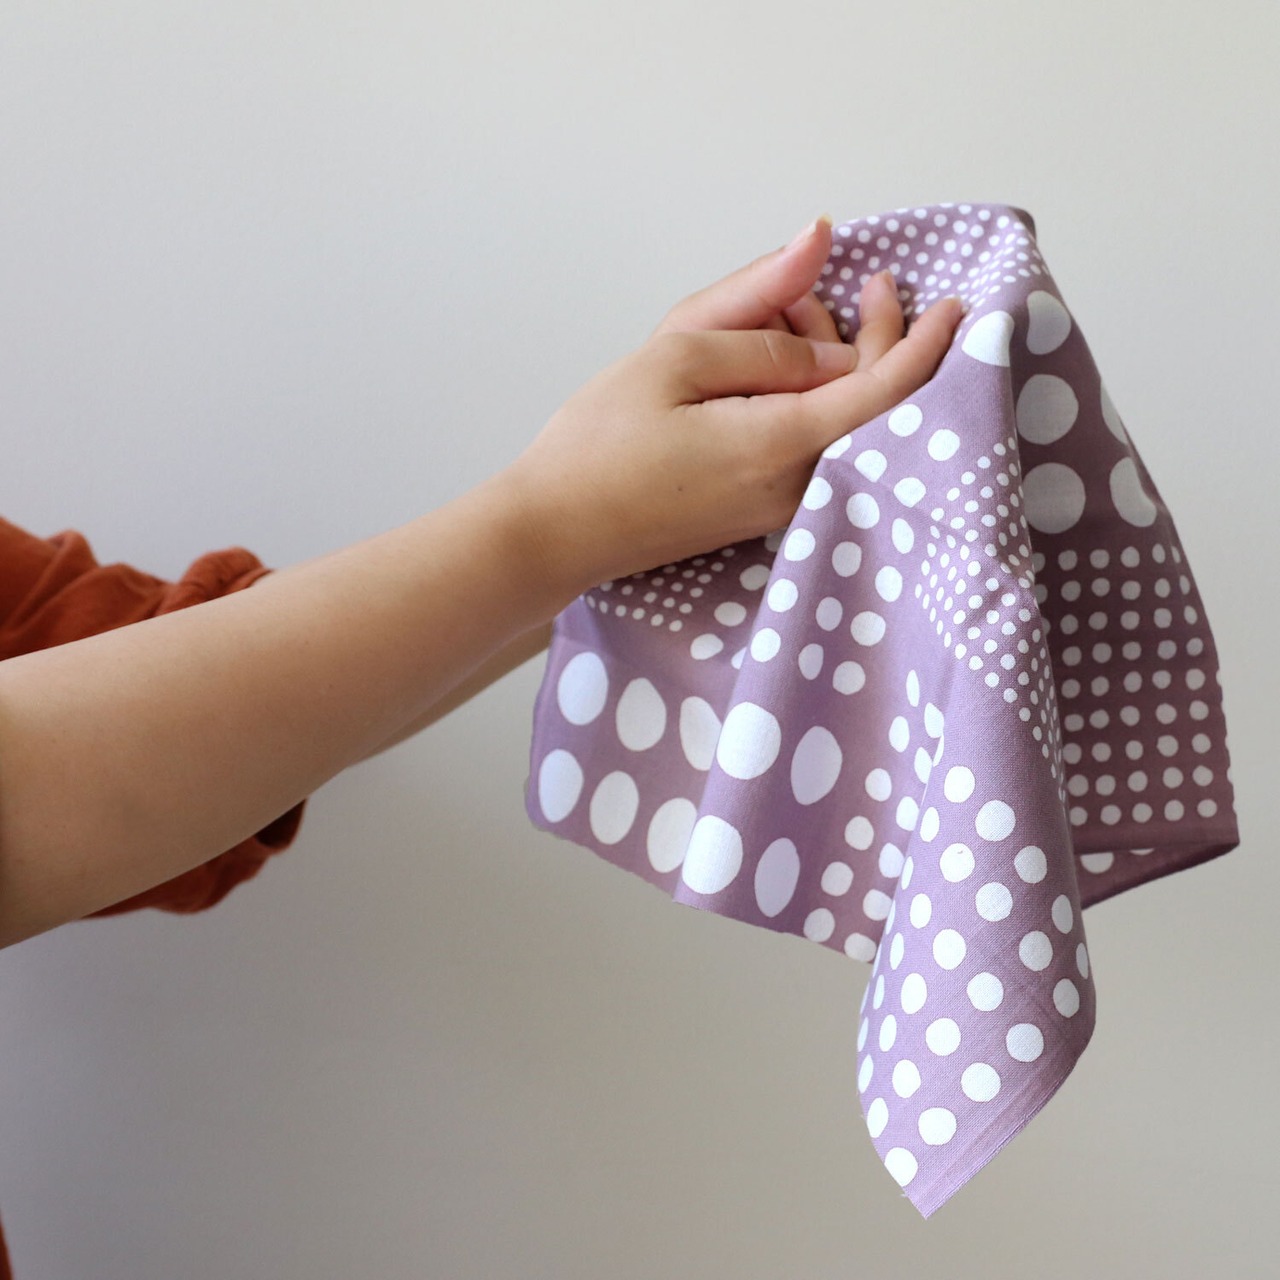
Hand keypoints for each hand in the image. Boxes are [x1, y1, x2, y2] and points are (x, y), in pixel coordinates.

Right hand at [500, 218, 963, 599]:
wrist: (554, 533)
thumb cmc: (598, 445)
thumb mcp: (673, 355)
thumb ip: (758, 307)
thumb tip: (819, 250)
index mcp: (782, 443)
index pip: (886, 391)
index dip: (926, 344)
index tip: (955, 303)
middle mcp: (797, 483)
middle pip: (870, 405)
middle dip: (871, 337)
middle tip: (851, 286)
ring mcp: (781, 504)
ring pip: (840, 422)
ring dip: (830, 363)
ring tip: (778, 318)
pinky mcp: (761, 510)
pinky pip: (811, 444)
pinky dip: (807, 397)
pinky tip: (768, 367)